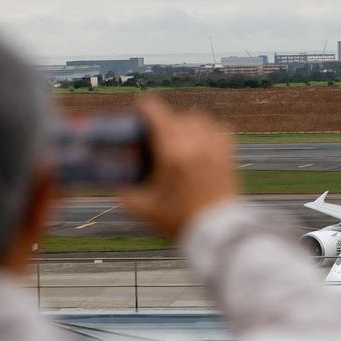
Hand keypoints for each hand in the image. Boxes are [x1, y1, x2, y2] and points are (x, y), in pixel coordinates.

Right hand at [117, 96, 236, 237]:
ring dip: (183, 123)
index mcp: (172, 152)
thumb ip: (123, 193)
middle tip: (154, 135)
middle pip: (174, 115)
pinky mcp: (228, 153)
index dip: (143, 108)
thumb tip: (112, 181)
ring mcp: (214, 146)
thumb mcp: (143, 209)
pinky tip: (199, 141)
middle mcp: (194, 143)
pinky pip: (218, 127)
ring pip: (197, 118)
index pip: (156, 112)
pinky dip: (206, 129)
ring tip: (177, 138)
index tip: (138, 111)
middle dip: (162, 121)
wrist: (218, 232)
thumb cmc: (180, 221)